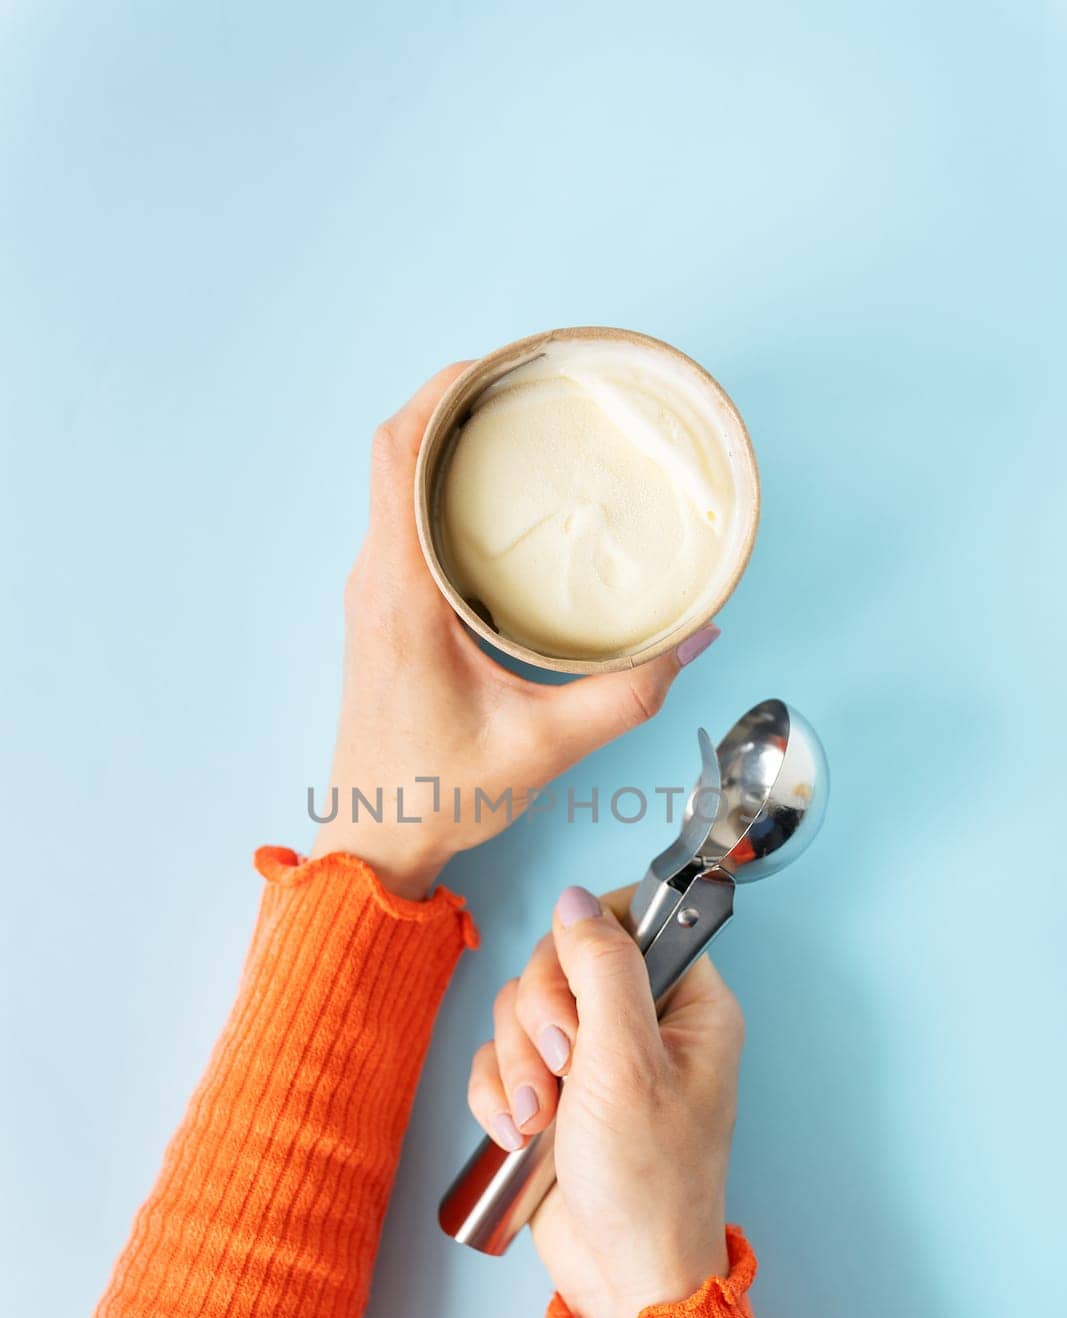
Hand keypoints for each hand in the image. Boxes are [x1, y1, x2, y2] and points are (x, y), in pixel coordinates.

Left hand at [312, 366, 718, 898]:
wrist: (377, 839)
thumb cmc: (439, 794)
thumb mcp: (545, 747)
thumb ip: (626, 694)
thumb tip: (696, 634)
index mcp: (399, 595)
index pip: (397, 454)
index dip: (445, 391)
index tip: (508, 366)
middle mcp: (374, 580)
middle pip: (398, 450)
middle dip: (462, 402)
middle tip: (539, 388)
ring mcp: (373, 593)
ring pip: (397, 482)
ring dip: (451, 444)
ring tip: (526, 428)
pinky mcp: (384, 610)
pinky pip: (403, 520)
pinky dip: (444, 489)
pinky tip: (503, 501)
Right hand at [466, 885, 743, 1317]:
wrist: (622, 1279)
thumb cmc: (649, 1184)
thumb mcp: (628, 1064)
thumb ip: (603, 971)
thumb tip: (575, 900)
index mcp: (688, 1003)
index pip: (629, 919)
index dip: (584, 944)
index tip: (574, 992)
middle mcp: (641, 1022)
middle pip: (559, 962)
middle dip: (540, 1021)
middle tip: (561, 1069)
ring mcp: (593, 1059)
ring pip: (521, 1011)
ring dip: (517, 1067)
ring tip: (541, 1120)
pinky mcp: (553, 1093)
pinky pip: (500, 1058)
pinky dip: (498, 1096)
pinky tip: (522, 1136)